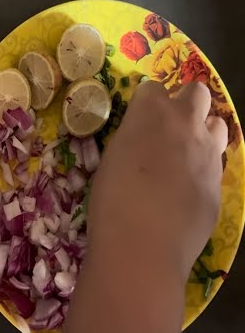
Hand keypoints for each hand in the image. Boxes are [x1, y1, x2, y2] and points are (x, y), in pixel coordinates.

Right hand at [87, 80, 227, 275]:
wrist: (144, 245)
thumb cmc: (112, 199)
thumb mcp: (113, 157)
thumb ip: (135, 137)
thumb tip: (145, 139)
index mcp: (152, 113)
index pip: (154, 87)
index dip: (146, 101)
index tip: (137, 118)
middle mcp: (187, 125)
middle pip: (198, 92)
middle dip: (185, 102)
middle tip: (166, 127)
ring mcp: (210, 153)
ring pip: (219, 124)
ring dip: (203, 130)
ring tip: (183, 153)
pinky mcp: (220, 182)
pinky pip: (216, 163)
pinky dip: (203, 167)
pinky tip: (184, 188)